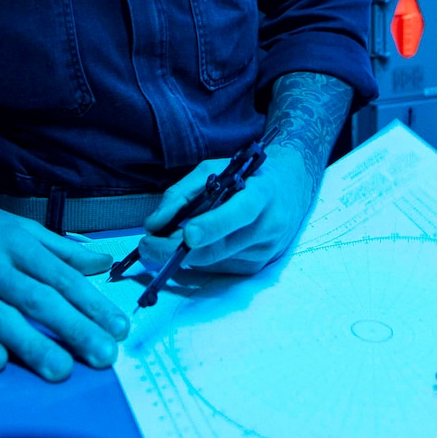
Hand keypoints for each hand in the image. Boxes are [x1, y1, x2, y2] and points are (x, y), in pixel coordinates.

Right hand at [0, 188, 128, 379]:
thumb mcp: (19, 229)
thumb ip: (61, 250)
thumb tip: (104, 262)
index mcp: (17, 244)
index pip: (61, 277)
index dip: (92, 303)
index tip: (118, 327)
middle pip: (37, 298)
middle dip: (73, 328)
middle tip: (102, 355)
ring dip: (31, 343)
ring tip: (61, 368)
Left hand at [138, 145, 312, 275]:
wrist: (289, 191)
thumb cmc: (247, 176)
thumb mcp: (215, 169)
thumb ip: (183, 193)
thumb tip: (155, 224)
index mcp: (262, 193)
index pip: (239, 213)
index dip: (213, 225)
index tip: (187, 234)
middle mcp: (268, 226)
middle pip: (219, 248)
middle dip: (177, 250)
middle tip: (147, 245)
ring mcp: (264, 251)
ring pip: (212, 261)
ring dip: (182, 254)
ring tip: (163, 239)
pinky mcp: (257, 268)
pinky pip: (217, 268)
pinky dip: (197, 258)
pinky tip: (192, 244)